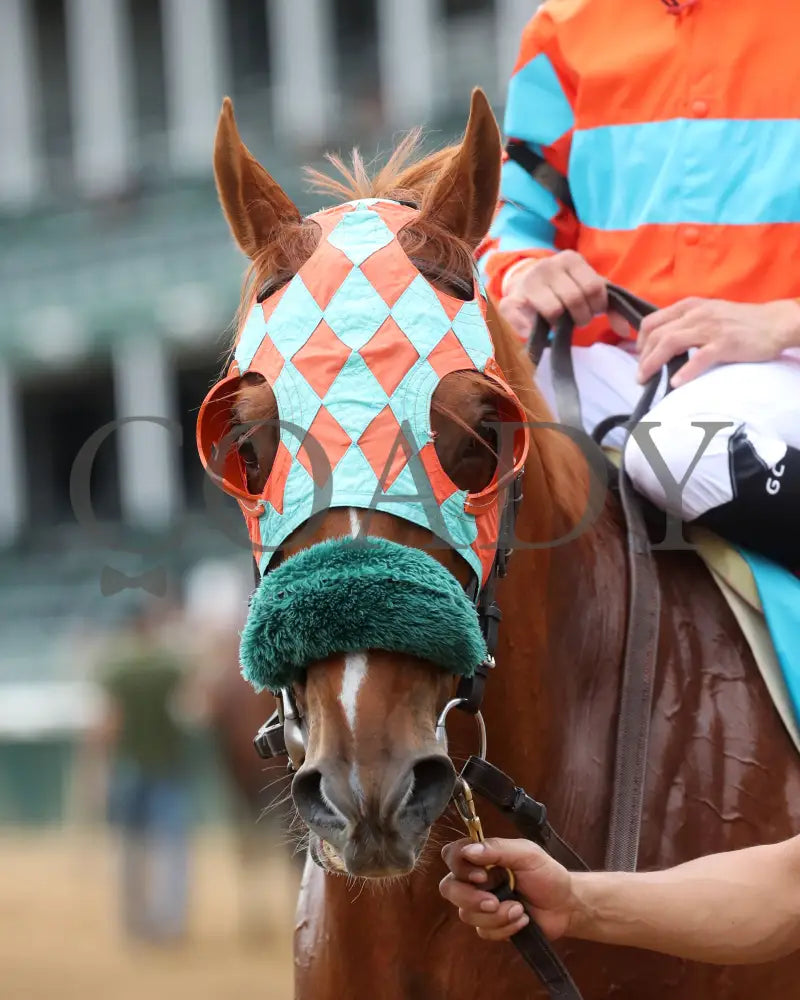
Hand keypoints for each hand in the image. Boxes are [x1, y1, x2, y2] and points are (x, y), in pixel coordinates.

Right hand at [440, 838, 574, 941]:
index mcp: (482, 857)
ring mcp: (480, 904)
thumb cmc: (546, 874)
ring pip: (466, 914)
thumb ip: (498, 849)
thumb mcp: (527, 854)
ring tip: (520, 910)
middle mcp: (476, 880)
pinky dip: (505, 928)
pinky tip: (522, 920)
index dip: (459, 866)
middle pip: (449, 888)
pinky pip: (483, 931)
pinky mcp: (490, 926)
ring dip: (496, 916)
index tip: (481, 875)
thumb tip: (469, 850)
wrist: (565, 905)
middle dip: (470, 898)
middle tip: (494, 902)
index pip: (452, 855)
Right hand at [499, 251, 629, 339]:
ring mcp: (528, 282)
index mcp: (570, 258)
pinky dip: (534, 331)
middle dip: (581, 317)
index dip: (597, 306)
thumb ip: (611, 305)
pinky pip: (526, 323)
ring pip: (555, 312)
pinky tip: (540, 329)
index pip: (594, 287)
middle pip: (575, 299)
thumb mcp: (587, 288)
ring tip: (561, 321)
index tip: (591, 309)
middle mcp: (548, 265)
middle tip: (577, 319)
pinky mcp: (509, 302)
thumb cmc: (563, 288)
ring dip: (561, 324)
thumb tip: (626, 331)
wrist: (524, 284)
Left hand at [637, 298, 799, 386]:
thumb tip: (662, 342)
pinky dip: (685, 371)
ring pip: (671, 343)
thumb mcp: (707, 314)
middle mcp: (696, 315)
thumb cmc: (739, 322)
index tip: (639, 358)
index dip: (640, 342)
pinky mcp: (726, 343)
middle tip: (640, 377)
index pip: (652, 322)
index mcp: (689, 307)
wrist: (774, 323)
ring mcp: (711, 328)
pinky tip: (675, 383)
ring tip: (647, 380)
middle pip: (658, 334)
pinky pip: (700, 357)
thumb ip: (685, 323)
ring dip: (654, 363)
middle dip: (643, 357)